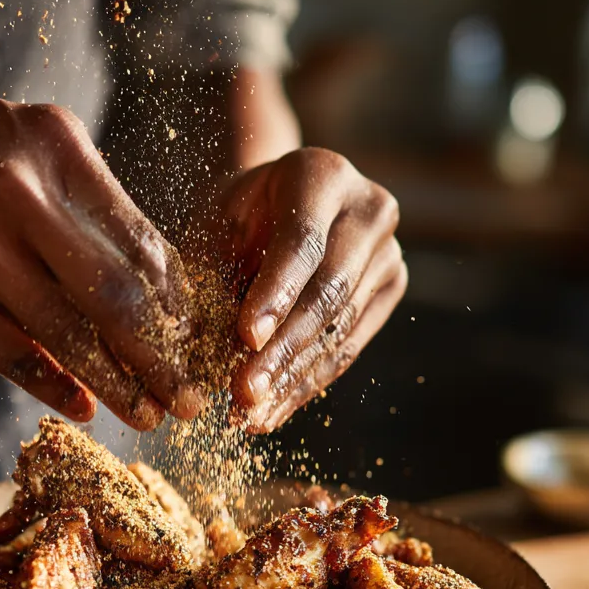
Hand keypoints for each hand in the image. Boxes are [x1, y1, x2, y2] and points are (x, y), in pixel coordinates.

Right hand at [0, 97, 193, 428]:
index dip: (177, 307)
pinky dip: (56, 386)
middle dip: (163, 360)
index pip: (142, 243)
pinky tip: (84, 408)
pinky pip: (15, 355)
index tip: (196, 345)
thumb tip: (168, 299)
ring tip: (149, 416)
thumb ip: (85, 209)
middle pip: (117, 297)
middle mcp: (15, 189)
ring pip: (71, 336)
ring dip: (119, 387)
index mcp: (52, 144)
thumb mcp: (20, 151)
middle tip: (192, 400)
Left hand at [217, 148, 406, 430]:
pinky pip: (347, 349)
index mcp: (322, 173)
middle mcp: (369, 210)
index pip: (302, 242)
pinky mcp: (390, 293)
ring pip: (341, 328)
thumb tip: (198, 344)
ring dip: (292, 378)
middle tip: (244, 393)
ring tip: (251, 414)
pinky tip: (272, 412)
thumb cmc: (240, 213)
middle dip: (283, 350)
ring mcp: (388, 253)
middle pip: (329, 292)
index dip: (275, 294)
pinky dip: (305, 384)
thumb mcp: (217, 224)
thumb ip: (213, 271)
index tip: (245, 339)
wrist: (283, 205)